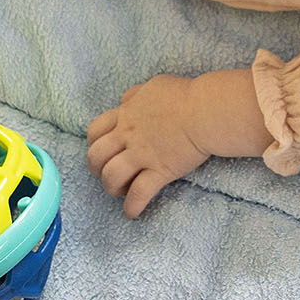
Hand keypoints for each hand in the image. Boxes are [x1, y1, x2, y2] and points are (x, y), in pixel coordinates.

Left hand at [86, 69, 268, 217]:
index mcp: (126, 115)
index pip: (95, 131)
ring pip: (111, 176)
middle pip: (96, 156)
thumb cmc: (185, 96)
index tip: (102, 151)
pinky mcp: (160, 171)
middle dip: (96, 169)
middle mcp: (129, 136)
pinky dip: (132, 207)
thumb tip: (126, 100)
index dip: (93, 144)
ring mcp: (143, 155)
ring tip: (121, 192)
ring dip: (111, 188)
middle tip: (106, 174)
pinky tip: (132, 213)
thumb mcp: (153, 86)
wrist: (206, 111)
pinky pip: (138, 194)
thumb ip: (136, 94)